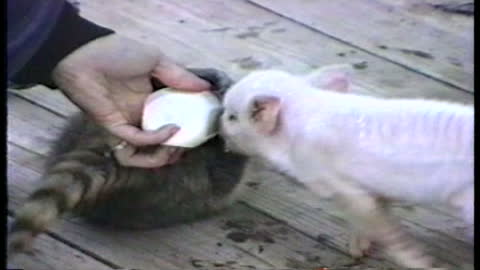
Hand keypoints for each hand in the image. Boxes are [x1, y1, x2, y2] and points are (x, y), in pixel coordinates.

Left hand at [52, 34, 210, 167]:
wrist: (83, 52)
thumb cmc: (118, 53)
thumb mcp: (156, 60)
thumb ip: (180, 76)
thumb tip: (207, 87)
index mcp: (150, 99)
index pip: (171, 119)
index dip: (186, 128)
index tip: (202, 127)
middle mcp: (140, 115)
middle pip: (160, 141)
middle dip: (176, 149)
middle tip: (191, 144)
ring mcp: (128, 123)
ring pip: (146, 151)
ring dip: (164, 154)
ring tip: (179, 148)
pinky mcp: (115, 127)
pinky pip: (136, 141)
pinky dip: (155, 139)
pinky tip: (172, 130)